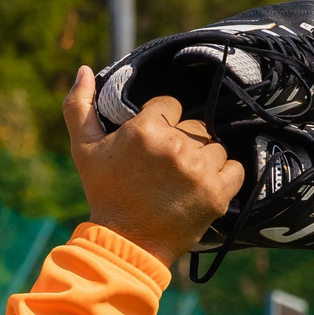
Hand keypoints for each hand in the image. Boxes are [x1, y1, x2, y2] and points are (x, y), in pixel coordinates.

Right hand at [63, 69, 244, 265]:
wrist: (125, 244)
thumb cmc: (104, 195)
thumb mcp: (83, 150)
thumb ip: (79, 107)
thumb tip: (84, 70)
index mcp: (145, 130)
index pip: (169, 105)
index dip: (160, 123)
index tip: (150, 146)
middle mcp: (175, 146)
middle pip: (195, 126)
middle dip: (182, 142)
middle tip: (163, 168)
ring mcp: (199, 170)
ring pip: (214, 146)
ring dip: (202, 160)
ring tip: (180, 181)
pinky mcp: (217, 193)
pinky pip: (234, 168)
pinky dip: (223, 177)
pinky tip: (201, 187)